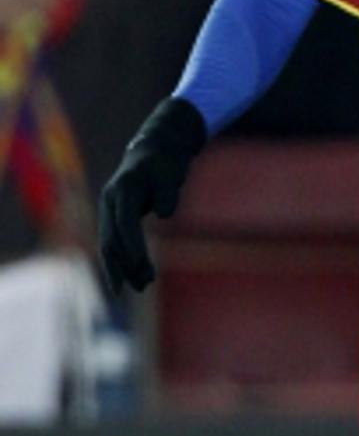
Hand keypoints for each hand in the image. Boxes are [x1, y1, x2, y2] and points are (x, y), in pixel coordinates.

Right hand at [99, 98, 205, 294]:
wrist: (156, 149)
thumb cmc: (166, 162)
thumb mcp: (171, 173)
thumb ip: (167, 192)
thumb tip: (163, 213)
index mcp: (122, 189)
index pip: (124, 221)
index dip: (131, 244)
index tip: (140, 264)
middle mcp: (109, 200)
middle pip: (112, 238)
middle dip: (125, 264)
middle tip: (143, 285)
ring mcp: (109, 210)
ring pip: (111, 244)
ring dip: (125, 267)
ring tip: (143, 286)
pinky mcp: (115, 217)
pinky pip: (115, 242)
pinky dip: (123, 260)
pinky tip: (134, 278)